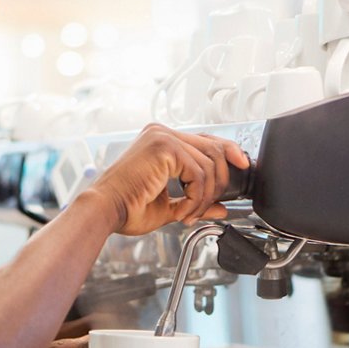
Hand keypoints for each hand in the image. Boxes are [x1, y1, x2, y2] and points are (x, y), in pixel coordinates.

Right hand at [90, 124, 248, 236]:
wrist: (105, 210)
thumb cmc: (126, 208)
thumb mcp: (170, 206)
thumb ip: (197, 202)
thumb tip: (220, 208)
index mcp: (160, 142)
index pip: (205, 140)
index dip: (228, 151)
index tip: (243, 165)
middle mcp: (161, 133)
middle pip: (213, 147)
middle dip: (221, 180)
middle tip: (208, 207)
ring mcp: (162, 137)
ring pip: (209, 164)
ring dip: (204, 197)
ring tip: (188, 214)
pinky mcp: (164, 146)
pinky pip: (198, 173)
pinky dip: (196, 198)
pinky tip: (182, 210)